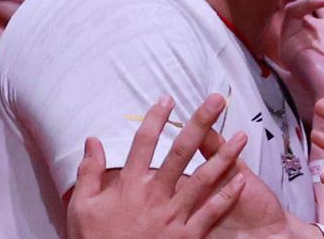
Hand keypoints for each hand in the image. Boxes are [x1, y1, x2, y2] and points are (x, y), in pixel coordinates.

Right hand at [66, 94, 278, 238]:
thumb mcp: (81, 208)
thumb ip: (88, 172)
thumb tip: (92, 140)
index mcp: (129, 186)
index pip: (144, 143)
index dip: (156, 119)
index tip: (168, 98)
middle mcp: (155, 196)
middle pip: (180, 152)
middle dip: (201, 123)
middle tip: (217, 101)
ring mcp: (173, 217)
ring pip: (204, 180)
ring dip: (224, 156)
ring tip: (241, 136)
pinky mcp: (187, 237)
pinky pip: (211, 214)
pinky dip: (227, 197)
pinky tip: (241, 179)